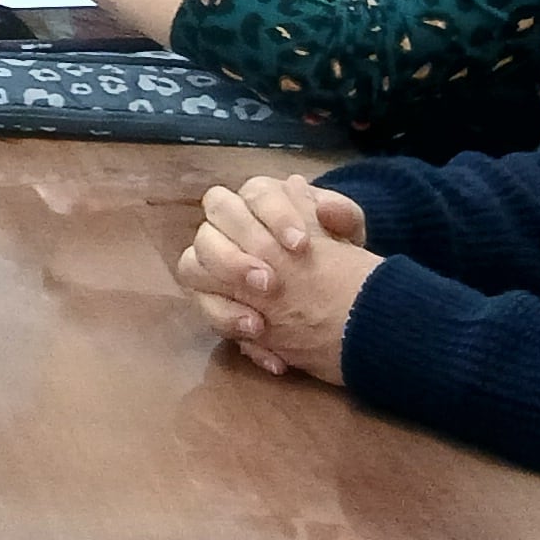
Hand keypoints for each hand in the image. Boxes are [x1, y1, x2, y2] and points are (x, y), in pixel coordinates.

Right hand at [175, 178, 377, 382]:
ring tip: (258, 321)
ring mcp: (214, 265)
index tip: (301, 245)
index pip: (254, 195)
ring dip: (222, 293)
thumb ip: (343, 215)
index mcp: (260, 200)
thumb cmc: (334, 249)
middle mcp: (227, 227)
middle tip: (270, 284)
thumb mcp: (348, 231)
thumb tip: (324, 211)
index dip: (274, 217)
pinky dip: (232, 328)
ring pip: (191, 266)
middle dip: (236, 259)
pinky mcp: (214, 300)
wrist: (336, 290)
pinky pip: (207, 312)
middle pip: (209, 228)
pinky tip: (266, 345)